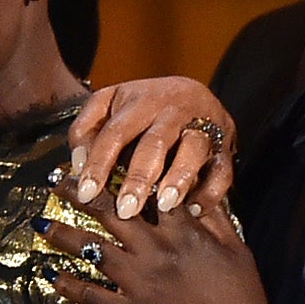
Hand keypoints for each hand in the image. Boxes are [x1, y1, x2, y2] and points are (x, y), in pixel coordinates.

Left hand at [46, 187, 283, 303]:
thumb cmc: (245, 301)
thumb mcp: (238, 251)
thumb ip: (216, 221)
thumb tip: (200, 194)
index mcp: (183, 232)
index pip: (148, 191)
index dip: (124, 172)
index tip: (103, 158)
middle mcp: (155, 251)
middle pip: (109, 213)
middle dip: (80, 192)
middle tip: (57, 179)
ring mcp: (139, 283)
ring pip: (92, 249)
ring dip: (62, 234)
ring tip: (39, 223)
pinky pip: (90, 295)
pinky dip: (68, 285)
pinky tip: (51, 275)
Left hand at [69, 77, 235, 218]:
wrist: (191, 93)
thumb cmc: (140, 108)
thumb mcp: (108, 105)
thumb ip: (86, 129)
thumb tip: (77, 164)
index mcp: (141, 99)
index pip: (116, 131)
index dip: (99, 162)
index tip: (86, 193)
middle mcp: (174, 109)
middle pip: (155, 142)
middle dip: (140, 177)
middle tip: (126, 210)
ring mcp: (204, 124)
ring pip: (194, 150)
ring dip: (180, 178)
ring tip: (165, 205)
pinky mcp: (227, 142)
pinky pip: (224, 169)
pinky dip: (211, 190)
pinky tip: (195, 211)